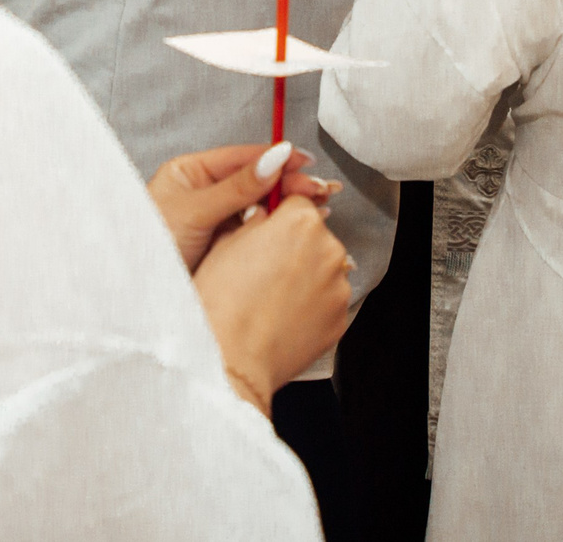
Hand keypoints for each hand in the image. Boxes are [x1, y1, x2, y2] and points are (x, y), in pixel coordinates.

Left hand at [147, 142, 338, 272]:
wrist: (133, 297)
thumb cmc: (148, 248)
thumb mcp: (194, 212)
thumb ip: (237, 187)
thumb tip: (275, 157)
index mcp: (190, 174)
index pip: (241, 159)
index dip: (276, 158)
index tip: (305, 160)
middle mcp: (203, 195)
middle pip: (255, 183)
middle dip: (290, 185)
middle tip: (321, 190)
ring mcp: (214, 224)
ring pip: (259, 209)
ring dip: (289, 208)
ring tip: (320, 208)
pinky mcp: (223, 251)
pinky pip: (255, 235)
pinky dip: (279, 232)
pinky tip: (298, 231)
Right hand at [194, 196, 354, 415]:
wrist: (230, 358)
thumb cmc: (220, 301)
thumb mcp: (225, 243)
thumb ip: (252, 220)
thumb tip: (263, 213)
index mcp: (300, 222)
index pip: (297, 202)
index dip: (278, 218)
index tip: (265, 234)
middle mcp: (329, 248)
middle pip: (315, 236)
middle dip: (295, 248)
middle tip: (264, 271)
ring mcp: (339, 286)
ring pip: (324, 270)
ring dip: (306, 277)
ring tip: (272, 300)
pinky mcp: (341, 318)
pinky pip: (328, 302)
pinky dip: (311, 306)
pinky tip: (283, 317)